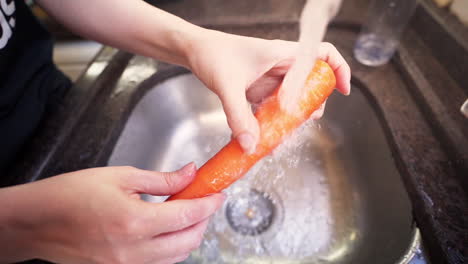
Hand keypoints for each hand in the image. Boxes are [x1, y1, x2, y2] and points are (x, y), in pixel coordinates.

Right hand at [0, 164, 224, 263]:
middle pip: (189, 240)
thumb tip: (190, 173)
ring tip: (188, 214)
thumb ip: (161, 179)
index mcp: (135, 221)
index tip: (217, 193)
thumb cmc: (70, 194)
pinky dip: (172, 249)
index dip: (209, 203)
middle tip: (205, 201)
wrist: (37, 222)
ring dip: (190, 236)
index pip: (188, 215)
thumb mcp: (120, 176)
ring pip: (177, 257)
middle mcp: (134, 250)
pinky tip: (169, 231)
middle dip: (204, 220)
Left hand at [188, 30, 349, 153]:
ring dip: (292, 118)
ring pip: (293, 98)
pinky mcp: (259, 89)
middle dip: (313, 104)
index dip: (338, 70)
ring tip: (285, 136)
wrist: (194, 51)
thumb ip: (239, 116)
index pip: (321, 54)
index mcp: (282, 53)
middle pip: (311, 83)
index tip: (343, 91)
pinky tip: (265, 137)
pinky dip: (274, 122)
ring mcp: (270, 78)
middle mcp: (280, 65)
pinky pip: (274, 107)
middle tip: (307, 120)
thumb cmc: (212, 55)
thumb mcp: (227, 86)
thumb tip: (251, 145)